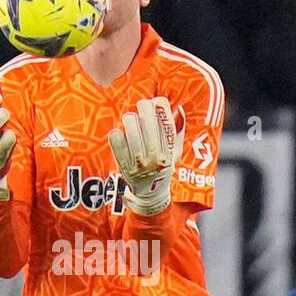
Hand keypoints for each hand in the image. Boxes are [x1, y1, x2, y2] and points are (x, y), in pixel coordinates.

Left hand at [107, 97, 183, 215]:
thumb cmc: (162, 167)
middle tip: (142, 104)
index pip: (168, 124)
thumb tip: (178, 109)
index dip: (162, 108)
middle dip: (145, 109)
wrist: (150, 194)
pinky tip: (119, 132)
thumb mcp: (175, 151)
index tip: (157, 101)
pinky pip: (117, 144)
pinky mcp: (125, 166)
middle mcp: (156, 158)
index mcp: (170, 152)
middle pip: (150, 126)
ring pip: (133, 132)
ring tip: (130, 118)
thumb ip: (177, 131)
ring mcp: (140, 163)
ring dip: (130, 120)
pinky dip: (116, 135)